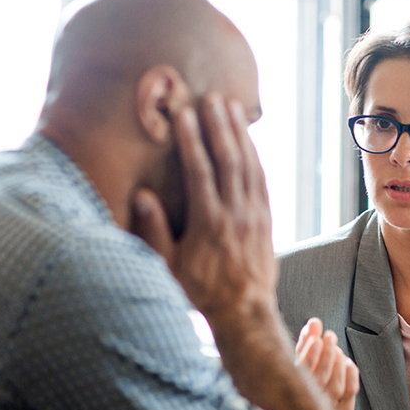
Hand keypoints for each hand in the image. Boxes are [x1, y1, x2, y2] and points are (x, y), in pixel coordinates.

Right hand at [131, 93, 276, 322]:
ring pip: (249, 166)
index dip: (191, 139)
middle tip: (211, 97)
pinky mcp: (266, 220)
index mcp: (209, 223)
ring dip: (240, 135)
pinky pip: (262, 181)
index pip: (199, 171)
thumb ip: (155, 232)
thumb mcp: (169, 268)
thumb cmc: (200, 291)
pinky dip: (255, 156)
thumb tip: (142, 196)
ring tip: (231, 107)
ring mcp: (255, 216)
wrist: (244, 312)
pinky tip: (248, 140)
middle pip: (229, 161)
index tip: (183, 113)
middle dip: (219, 126)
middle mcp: (235, 214)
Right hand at [296, 317, 359, 409]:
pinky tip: (348, 363)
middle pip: (317, 377)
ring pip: (333, 385)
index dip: (307, 352)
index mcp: (289, 398)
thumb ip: (304, 350)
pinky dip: (350, 375)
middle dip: (324, 353)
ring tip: (335, 346)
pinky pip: (348, 393)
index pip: (298, 373)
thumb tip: (313, 323)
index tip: (314, 335)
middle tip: (329, 336)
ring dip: (335, 362)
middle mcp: (307, 407)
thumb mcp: (297, 375)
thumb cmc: (302, 403)